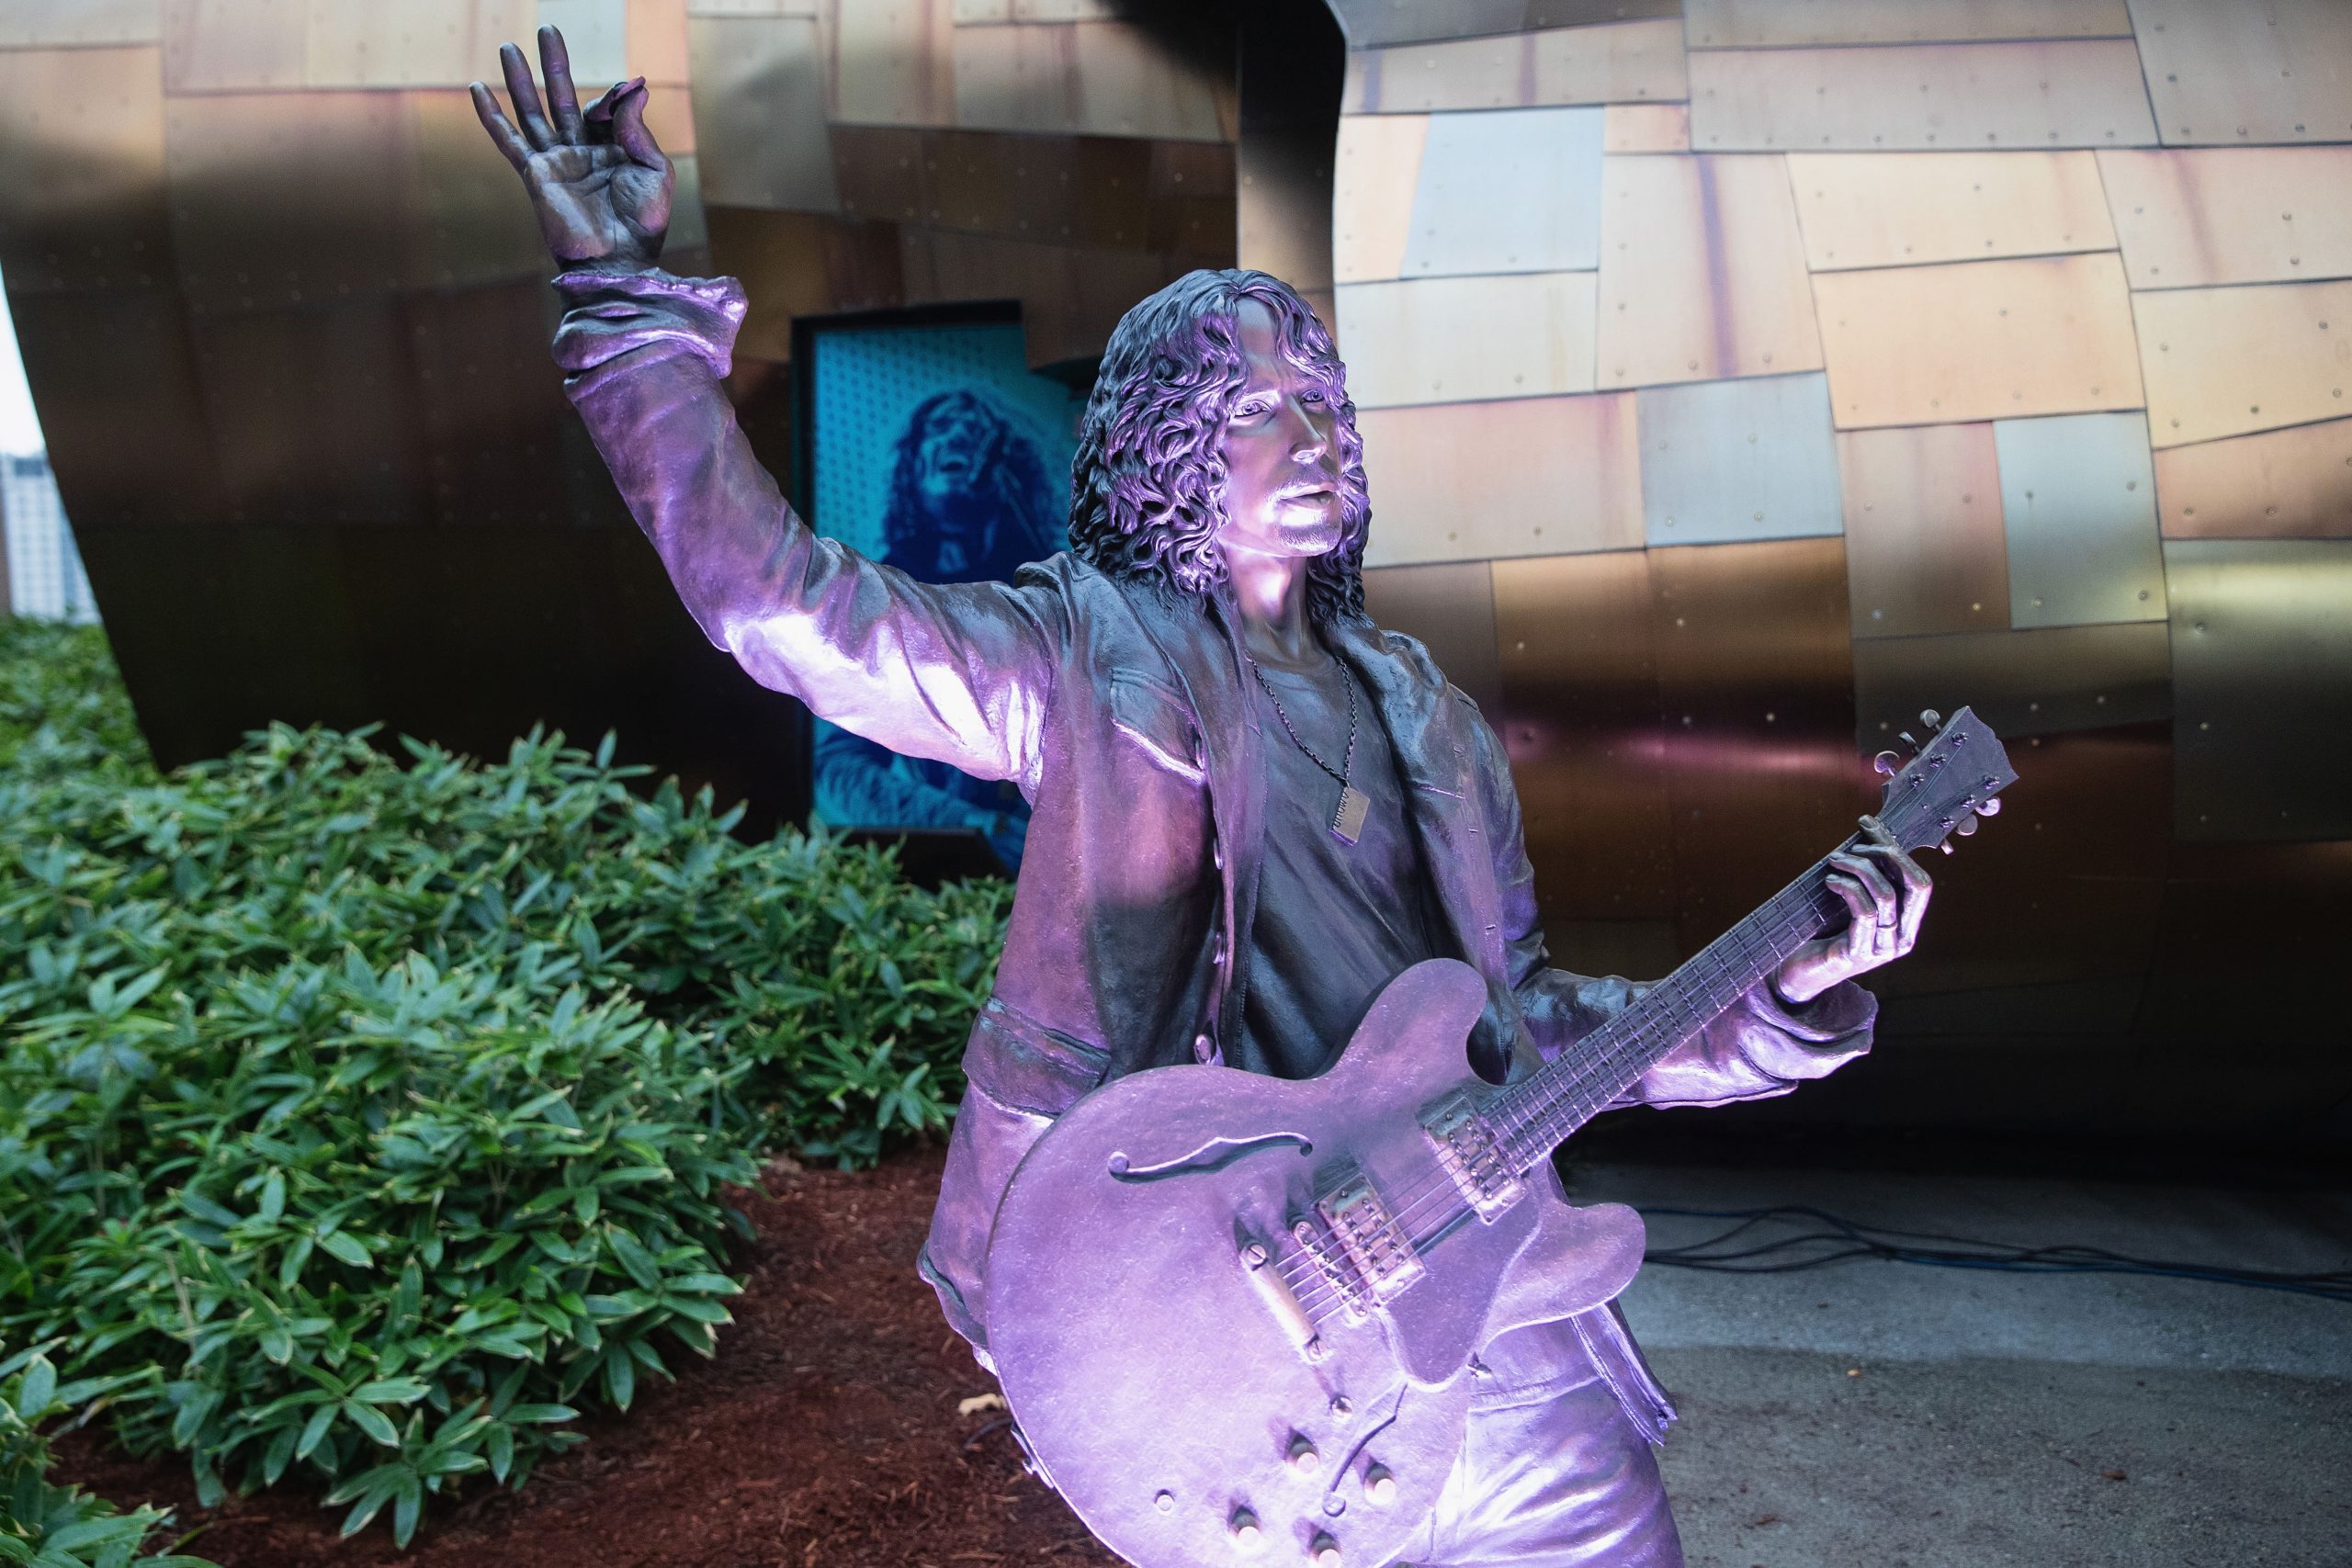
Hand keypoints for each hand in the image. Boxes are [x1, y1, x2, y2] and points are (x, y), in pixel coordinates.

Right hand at [472, 26, 671, 269]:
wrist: (618, 261)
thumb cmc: (642, 224)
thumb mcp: (652, 170)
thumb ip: (636, 128)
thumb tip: (632, 85)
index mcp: (611, 150)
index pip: (603, 109)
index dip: (612, 97)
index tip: (623, 91)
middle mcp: (580, 151)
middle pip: (561, 97)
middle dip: (554, 63)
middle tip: (547, 29)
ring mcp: (555, 162)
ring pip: (533, 111)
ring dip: (520, 80)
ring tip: (509, 47)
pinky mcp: (535, 175)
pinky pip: (509, 141)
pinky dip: (491, 116)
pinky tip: (478, 89)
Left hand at [1774, 815, 1931, 1003]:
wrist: (1796, 973)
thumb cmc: (1822, 932)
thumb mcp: (1851, 900)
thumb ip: (1866, 875)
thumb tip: (1869, 830)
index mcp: (1907, 924)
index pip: (1920, 881)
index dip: (1896, 849)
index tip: (1868, 826)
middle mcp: (1902, 938)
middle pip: (1916, 884)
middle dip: (1887, 854)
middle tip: (1853, 846)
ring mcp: (1883, 949)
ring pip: (1886, 895)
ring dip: (1858, 868)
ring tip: (1834, 861)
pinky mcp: (1858, 954)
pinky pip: (1864, 912)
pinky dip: (1848, 888)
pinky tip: (1830, 881)